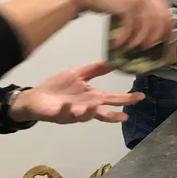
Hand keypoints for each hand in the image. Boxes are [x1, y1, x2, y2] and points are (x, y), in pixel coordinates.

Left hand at [8, 61, 143, 123]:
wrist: (36, 97)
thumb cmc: (59, 87)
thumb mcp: (78, 74)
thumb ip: (95, 69)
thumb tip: (114, 61)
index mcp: (93, 97)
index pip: (113, 98)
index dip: (126, 98)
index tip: (140, 96)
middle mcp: (87, 107)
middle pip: (103, 112)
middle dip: (113, 114)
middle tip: (125, 116)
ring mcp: (73, 113)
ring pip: (85, 116)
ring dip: (90, 112)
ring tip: (96, 106)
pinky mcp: (59, 114)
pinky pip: (64, 113)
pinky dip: (67, 110)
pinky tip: (69, 105)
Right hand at [62, 0, 173, 50]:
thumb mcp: (127, 2)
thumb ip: (140, 11)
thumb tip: (149, 29)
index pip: (165, 10)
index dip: (167, 25)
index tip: (165, 37)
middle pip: (158, 19)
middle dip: (154, 36)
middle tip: (147, 46)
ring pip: (146, 25)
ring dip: (139, 39)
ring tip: (131, 46)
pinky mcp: (126, 5)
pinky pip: (131, 26)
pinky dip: (126, 37)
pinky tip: (119, 43)